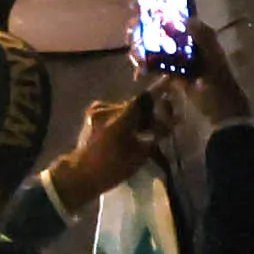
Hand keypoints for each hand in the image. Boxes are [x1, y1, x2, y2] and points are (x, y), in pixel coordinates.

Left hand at [47, 87, 160, 206]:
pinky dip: (123, 117)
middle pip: (135, 105)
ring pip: (124, 108)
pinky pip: (114, 110)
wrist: (81, 173)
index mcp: (119, 120)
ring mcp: (97, 109)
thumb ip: (156, 135)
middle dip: (148, 112)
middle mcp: (107, 109)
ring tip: (142, 129)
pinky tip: (127, 129)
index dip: (158, 89)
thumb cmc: (112, 169)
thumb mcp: (139, 156)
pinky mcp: (91, 112)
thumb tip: (172, 121)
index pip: (143, 99)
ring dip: (135, 116)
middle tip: (159, 122)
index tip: (169, 79)